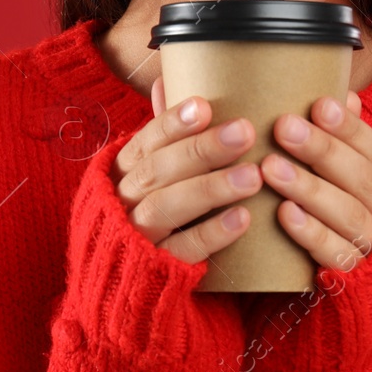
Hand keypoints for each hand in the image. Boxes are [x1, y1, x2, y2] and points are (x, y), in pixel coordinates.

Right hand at [108, 75, 264, 265]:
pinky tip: (243, 218)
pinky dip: (212, 234)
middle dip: (201, 150)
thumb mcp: (143, 176)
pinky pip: (181, 250)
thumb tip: (164, 80)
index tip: (204, 106)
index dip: (172, 123)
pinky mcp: (153, 272)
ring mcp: (134, 238)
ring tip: (252, 175)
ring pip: (166, 207)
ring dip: (211, 188)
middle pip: (157, 171)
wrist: (121, 291)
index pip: (144, 142)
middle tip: (245, 132)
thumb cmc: (143, 219)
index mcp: (119, 173)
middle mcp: (121, 202)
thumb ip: (159, 136)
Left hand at [262, 90, 371, 271]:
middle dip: (322, 149)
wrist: (359, 293)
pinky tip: (285, 214)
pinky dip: (312, 234)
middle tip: (283, 127)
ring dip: (309, 188)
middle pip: (360, 177)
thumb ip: (344, 142)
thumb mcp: (344, 180)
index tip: (319, 104)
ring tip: (271, 168)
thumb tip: (344, 94)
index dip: (348, 127)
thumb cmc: (338, 219)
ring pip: (348, 213)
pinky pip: (337, 254)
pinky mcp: (355, 279)